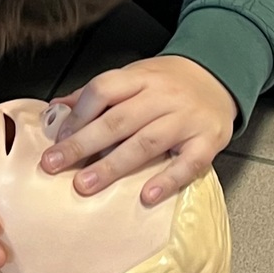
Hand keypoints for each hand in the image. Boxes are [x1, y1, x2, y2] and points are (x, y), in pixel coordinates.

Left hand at [39, 55, 237, 205]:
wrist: (218, 76)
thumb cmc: (168, 83)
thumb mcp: (134, 77)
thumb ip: (98, 93)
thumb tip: (56, 108)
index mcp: (141, 78)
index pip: (104, 90)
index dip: (78, 115)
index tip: (57, 139)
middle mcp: (163, 96)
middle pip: (119, 120)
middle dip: (83, 144)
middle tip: (54, 164)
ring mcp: (187, 118)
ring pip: (147, 142)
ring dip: (114, 166)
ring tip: (85, 184)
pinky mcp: (209, 141)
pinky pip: (188, 163)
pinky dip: (168, 180)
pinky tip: (146, 196)